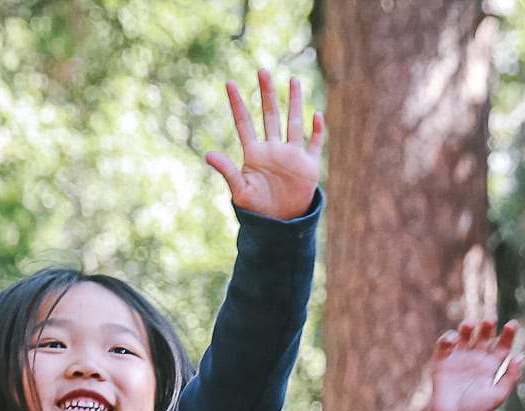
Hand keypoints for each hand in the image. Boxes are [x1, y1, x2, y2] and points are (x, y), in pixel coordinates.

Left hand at [204, 70, 323, 220]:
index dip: (237, 104)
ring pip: (293, 123)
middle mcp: (273, 149)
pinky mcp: (308, 166)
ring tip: (293, 80)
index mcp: (254, 154)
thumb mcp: (239, 190)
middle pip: (270, 115)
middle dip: (266, 93)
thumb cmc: (256, 209)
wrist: (279, 225)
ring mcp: (292, 155)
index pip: (244, 123)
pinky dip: (317, 131)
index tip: (229, 83)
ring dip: (294, 102)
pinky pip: (314, 144)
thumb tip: (207, 154)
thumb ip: (227, 170)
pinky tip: (316, 115)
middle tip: (262, 70)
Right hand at [416, 321, 523, 410]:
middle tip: (491, 320)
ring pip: (465, 336)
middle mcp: (476, 359)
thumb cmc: (476, 409)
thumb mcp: (498, 395)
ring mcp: (459, 358)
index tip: (512, 324)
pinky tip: (453, 339)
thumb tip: (520, 356)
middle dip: (488, 326)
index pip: (502, 346)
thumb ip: (510, 376)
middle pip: (484, 336)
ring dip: (467, 327)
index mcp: (491, 366)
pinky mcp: (442, 361)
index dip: (508, 334)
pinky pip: (444, 344)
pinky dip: (448, 338)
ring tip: (470, 324)